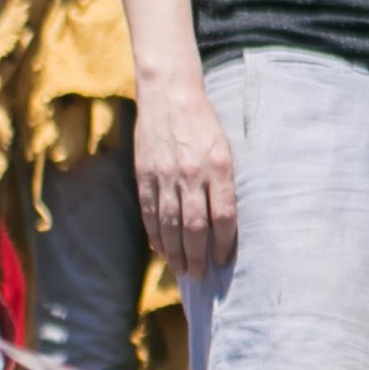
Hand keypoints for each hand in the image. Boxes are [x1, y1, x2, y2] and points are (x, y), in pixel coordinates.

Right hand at [133, 71, 235, 276]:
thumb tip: (224, 221)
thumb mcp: (223, 146)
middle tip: (200, 276)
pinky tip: (162, 250)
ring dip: (176, 253)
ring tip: (182, 270)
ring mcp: (165, 176)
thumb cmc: (203, 122)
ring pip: (171, 226)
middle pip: (196, 227)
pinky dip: (156, 236)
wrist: (169, 93)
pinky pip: (150, 214)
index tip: (223, 260)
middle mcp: (192, 173)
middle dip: (198, 256)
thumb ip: (223, 181)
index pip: (224, 215)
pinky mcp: (145, 176)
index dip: (224, 243)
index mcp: (218, 165)